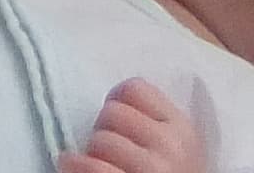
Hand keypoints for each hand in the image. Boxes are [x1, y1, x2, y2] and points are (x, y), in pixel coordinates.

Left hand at [60, 77, 205, 172]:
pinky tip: (71, 166)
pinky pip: (90, 166)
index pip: (135, 89)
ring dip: (91, 153)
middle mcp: (170, 147)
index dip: (118, 102)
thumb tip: (113, 102)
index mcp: (182, 130)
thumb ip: (155, 124)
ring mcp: (150, 170)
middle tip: (108, 150)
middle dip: (104, 129)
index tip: (116, 122)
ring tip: (100, 165)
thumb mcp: (176, 149)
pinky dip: (73, 165)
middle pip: (111, 112)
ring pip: (99, 139)